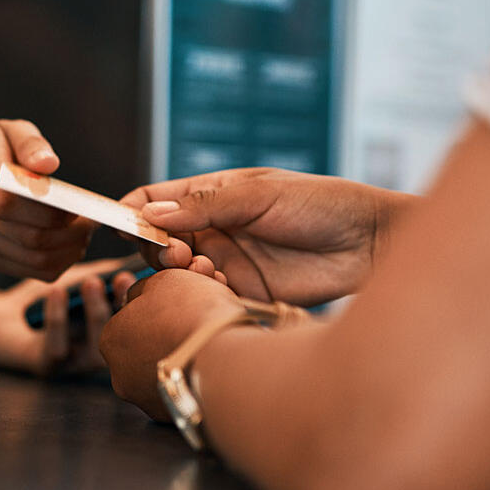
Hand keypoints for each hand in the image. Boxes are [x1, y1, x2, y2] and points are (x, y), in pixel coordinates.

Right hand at [0, 119, 96, 280]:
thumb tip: (48, 164)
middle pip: (27, 236)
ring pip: (32, 259)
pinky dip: (58, 262)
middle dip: (69, 232)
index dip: (49, 209)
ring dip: (68, 250)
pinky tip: (67, 244)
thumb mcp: (11, 130)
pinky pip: (29, 270)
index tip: (77, 203)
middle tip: (92, 220)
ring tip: (83, 232)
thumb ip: (31, 143)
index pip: (8, 201)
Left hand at [0, 259, 133, 375]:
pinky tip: (56, 292)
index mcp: (107, 335)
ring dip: (96, 315)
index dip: (141, 302)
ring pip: (95, 354)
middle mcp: (94, 356)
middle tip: (121, 278)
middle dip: (125, 309)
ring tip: (91, 282)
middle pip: (122, 342)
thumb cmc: (38, 302)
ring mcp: (71, 366)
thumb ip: (99, 272)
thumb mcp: (72, 281)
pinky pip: (57, 349)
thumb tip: (132, 257)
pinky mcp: (45, 368)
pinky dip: (58, 318)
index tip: (142, 274)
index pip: (135, 325)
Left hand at [100, 269, 243, 419]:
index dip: (159, 309)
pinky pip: (184, 393)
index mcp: (109, 339)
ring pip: (166, 373)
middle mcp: (119, 375)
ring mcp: (145, 401)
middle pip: (146, 349)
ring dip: (182, 360)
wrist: (224, 358)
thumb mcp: (163, 279)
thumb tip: (137, 296)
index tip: (182, 305)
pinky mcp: (172, 420)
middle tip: (197, 325)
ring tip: (211, 346)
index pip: (131, 320)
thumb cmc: (190, 312)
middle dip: (167, 337)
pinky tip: (214, 368)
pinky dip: (195, 381)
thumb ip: (144, 289)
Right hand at [121, 168, 411, 304]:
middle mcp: (210, 228)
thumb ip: (206, 205)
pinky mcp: (240, 291)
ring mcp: (224, 260)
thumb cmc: (322, 205)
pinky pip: (202, 294)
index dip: (131, 210)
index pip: (154, 199)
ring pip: (175, 270)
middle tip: (177, 251)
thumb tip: (153, 213)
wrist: (371, 245)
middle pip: (155, 238)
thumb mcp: (260, 195)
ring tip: (203, 267)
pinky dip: (201, 291)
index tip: (119, 223)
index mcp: (211, 194)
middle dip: (155, 245)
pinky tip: (221, 283)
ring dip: (178, 269)